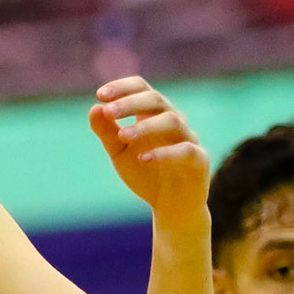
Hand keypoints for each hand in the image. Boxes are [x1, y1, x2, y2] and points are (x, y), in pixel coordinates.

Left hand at [88, 76, 209, 228]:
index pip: (142, 88)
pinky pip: (185, 150)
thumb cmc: (146, 173)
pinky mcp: (199, 160)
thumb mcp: (120, 153)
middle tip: (108, 111)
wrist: (171, 206)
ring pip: (172, 120)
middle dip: (130, 103)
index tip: (100, 95)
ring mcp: (188, 138)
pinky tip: (143, 159)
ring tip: (123, 136)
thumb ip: (107, 132)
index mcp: (153, 114)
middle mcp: (173, 121)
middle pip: (156, 100)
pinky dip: (164, 152)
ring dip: (145, 126)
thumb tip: (94, 109)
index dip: (123, 88)